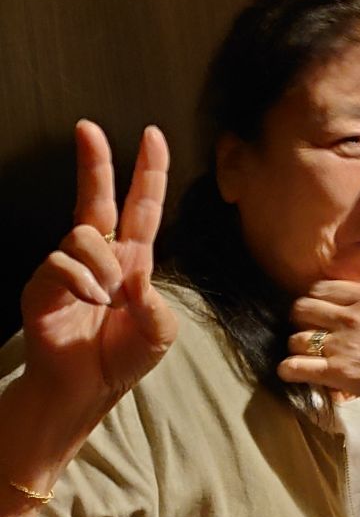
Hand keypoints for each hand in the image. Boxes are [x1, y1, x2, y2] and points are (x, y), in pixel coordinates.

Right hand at [17, 122, 176, 433]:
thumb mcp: (159, 333)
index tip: (151, 135)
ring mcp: (70, 267)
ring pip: (86, 235)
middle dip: (95, 161)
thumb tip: (134, 279)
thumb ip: (155, 305)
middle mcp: (102, 256)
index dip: (149, 171)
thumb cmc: (124, 358)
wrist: (86, 389)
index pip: (143, 206)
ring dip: (103, 266)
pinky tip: (89, 303)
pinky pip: (63, 264)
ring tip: (106, 299)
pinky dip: (81, 282)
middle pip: (98, 198)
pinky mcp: (43, 284)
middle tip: (88, 127)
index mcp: (134, 259)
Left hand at [282, 266, 359, 419]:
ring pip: (295, 339)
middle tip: (312, 333)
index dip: (317, 301)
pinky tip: (296, 374)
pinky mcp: (340, 374)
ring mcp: (345, 345)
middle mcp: (354, 317)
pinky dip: (289, 371)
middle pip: (301, 309)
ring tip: (309, 357)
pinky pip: (294, 367)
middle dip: (302, 321)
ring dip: (298, 349)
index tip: (322, 312)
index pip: (321, 288)